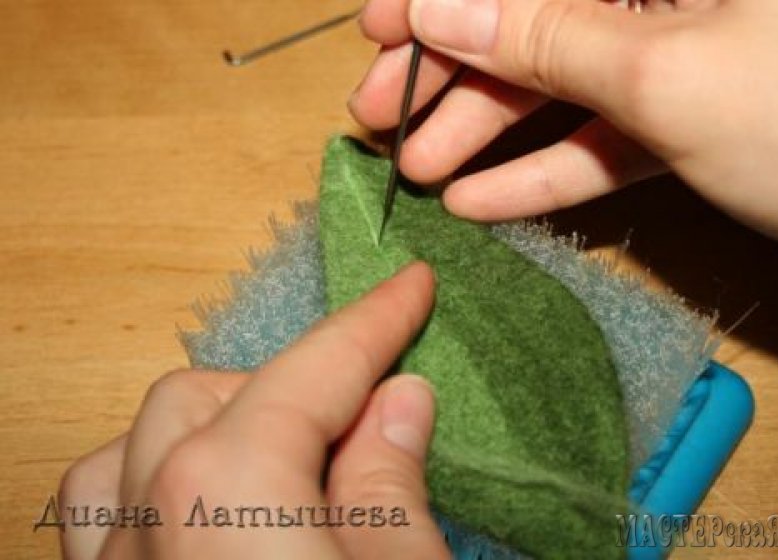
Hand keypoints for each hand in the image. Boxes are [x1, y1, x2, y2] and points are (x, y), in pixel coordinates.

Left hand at [58, 262, 449, 559]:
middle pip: (208, 394)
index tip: (409, 286)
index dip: (374, 323)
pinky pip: (101, 517)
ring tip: (282, 455)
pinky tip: (205, 506)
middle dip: (293, 386)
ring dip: (213, 425)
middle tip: (368, 418)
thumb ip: (392, 482)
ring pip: (133, 447)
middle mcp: (148, 522)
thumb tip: (397, 400)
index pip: (315, 372)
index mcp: (227, 493)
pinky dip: (151, 485)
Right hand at [350, 0, 777, 248]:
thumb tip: (438, 6)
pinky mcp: (690, 115)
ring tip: (417, 173)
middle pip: (536, 19)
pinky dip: (546, 170)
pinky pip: (603, 136)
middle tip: (376, 117)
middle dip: (451, 72)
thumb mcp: (663, 74)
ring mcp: (682, 52)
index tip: (376, 30)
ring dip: (486, 131)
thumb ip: (543, 39)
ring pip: (561, 83)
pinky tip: (482, 201)